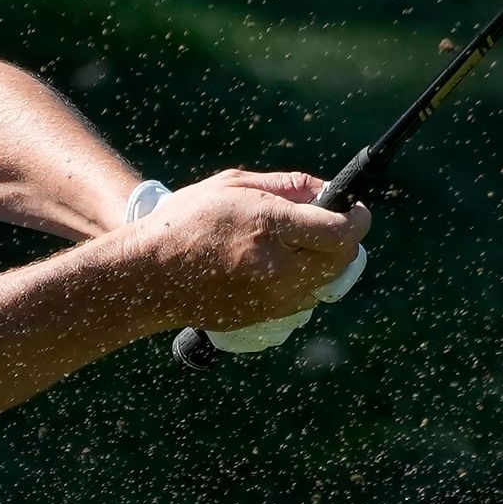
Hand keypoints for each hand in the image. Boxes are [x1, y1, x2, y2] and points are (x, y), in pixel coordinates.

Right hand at [117, 171, 370, 330]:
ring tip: (299, 243)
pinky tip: (276, 265)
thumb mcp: (234, 185)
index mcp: (269, 225)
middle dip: (344, 239)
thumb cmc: (185, 221)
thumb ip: (288, 185)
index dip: (355, 217)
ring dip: (323, 262)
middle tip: (331, 222)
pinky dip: (301, 281)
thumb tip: (327, 190)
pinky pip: (301, 299)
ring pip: (325, 283)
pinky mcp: (263, 318)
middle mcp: (276, 266)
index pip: (340, 229)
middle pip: (340, 259)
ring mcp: (272, 298)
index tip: (353, 208)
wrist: (147, 276)